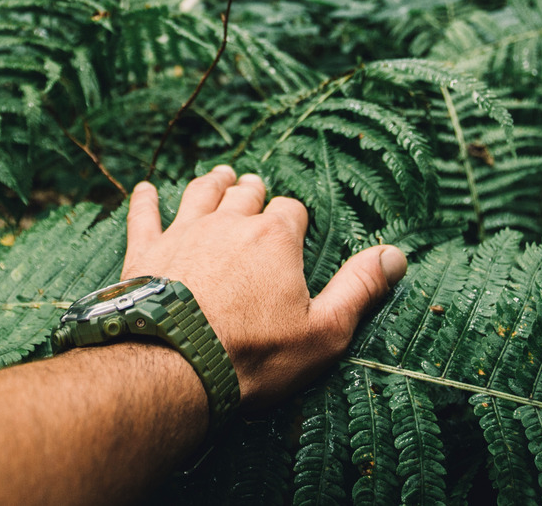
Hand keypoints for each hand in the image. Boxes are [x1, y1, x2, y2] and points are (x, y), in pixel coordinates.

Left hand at [121, 165, 407, 406]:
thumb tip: (396, 255)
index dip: (294, 219)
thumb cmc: (255, 354)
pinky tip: (145, 190)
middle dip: (254, 192)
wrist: (176, 365)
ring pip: (200, 193)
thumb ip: (360, 288)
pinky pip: (145, 216)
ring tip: (219, 176)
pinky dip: (146, 201)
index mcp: (275, 238)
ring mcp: (184, 233)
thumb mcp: (324, 330)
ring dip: (211, 183)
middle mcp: (229, 222)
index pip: (291, 211)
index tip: (294, 229)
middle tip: (255, 189)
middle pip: (245, 194)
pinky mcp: (146, 252)